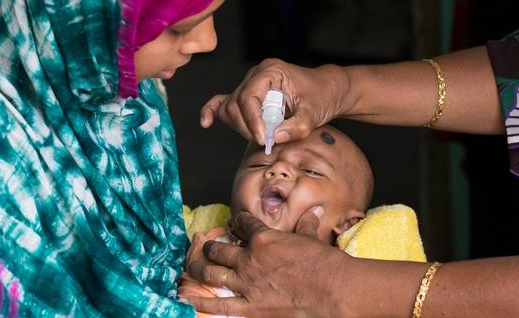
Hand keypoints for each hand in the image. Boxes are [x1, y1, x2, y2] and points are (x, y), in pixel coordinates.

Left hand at [183, 207, 349, 316]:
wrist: (331, 290)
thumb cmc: (323, 263)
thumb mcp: (311, 239)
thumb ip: (306, 224)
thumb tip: (314, 211)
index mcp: (264, 239)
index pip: (244, 224)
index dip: (238, 221)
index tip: (235, 221)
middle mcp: (250, 259)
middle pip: (219, 250)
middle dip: (210, 247)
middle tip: (207, 246)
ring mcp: (247, 284)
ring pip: (212, 273)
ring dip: (198, 268)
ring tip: (192, 266)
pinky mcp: (250, 307)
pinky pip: (219, 306)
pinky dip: (201, 302)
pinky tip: (187, 299)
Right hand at [199, 59, 349, 145]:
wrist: (326, 91)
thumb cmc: (321, 97)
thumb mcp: (314, 114)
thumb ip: (296, 127)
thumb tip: (274, 137)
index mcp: (271, 71)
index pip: (249, 96)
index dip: (252, 120)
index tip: (263, 139)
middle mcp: (256, 75)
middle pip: (236, 103)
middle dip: (247, 127)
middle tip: (266, 141)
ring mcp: (249, 85)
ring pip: (230, 108)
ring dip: (240, 127)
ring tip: (261, 136)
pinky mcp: (247, 97)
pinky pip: (222, 102)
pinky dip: (213, 112)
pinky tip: (206, 123)